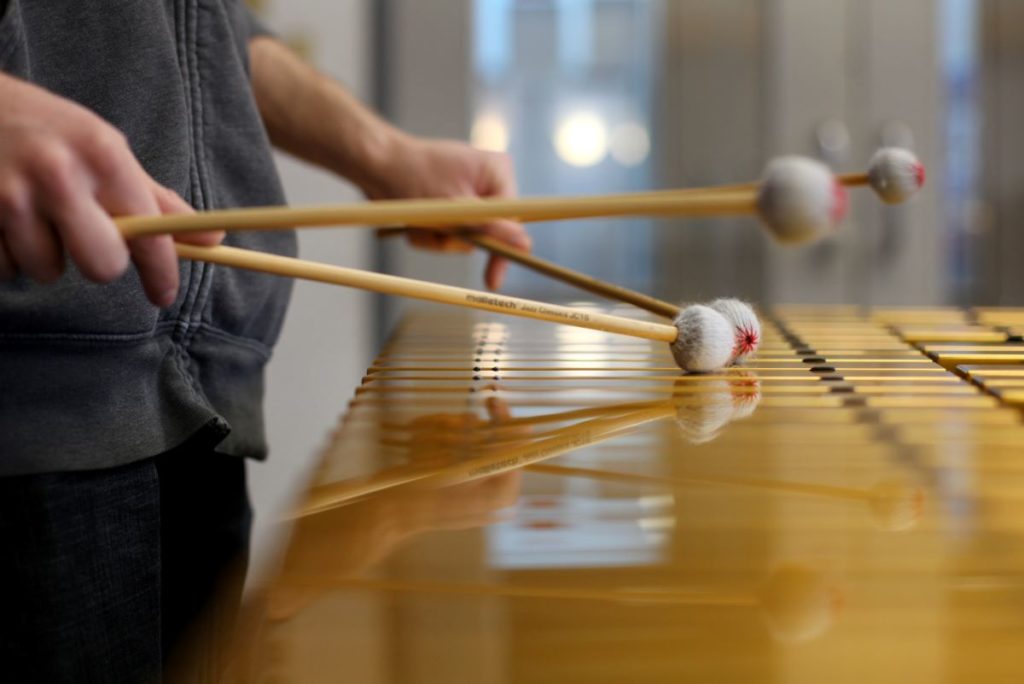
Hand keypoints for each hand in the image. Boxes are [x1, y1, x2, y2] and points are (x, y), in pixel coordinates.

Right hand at [0, 74, 222, 306]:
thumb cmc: (48, 132)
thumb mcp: (104, 149)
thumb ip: (154, 199)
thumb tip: (212, 239)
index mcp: (102, 155)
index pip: (149, 233)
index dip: (161, 272)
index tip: (164, 294)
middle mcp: (59, 174)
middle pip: (102, 266)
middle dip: (99, 262)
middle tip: (84, 238)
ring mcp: (9, 195)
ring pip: (46, 271)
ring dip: (45, 255)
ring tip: (34, 216)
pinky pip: (5, 267)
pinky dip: (8, 254)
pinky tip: (6, 221)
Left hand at [363, 136, 530, 289]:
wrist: (374, 164)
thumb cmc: (411, 175)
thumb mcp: (454, 207)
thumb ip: (490, 227)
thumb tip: (525, 244)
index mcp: (498, 172)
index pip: (513, 221)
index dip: (503, 251)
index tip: (492, 280)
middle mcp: (488, 181)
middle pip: (486, 233)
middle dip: (455, 239)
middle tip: (433, 231)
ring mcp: (469, 194)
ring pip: (463, 238)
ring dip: (437, 238)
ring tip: (417, 223)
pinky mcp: (451, 204)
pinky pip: (447, 234)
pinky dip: (428, 234)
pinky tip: (412, 223)